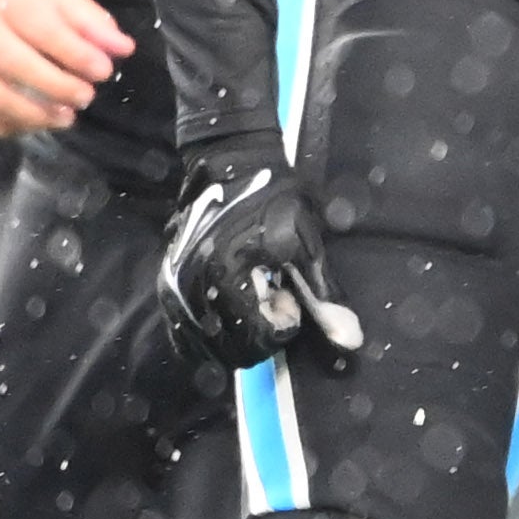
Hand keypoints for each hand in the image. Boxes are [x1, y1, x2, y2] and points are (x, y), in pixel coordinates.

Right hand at [0, 0, 131, 135]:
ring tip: (64, 118)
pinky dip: (0, 127)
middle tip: (85, 98)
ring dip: (32, 115)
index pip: (41, 27)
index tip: (104, 71)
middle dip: (55, 87)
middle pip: (12, 63)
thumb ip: (88, 19)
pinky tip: (28, 126)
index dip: (75, 54)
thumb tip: (122, 48)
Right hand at [159, 137, 361, 369]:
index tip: (289, 294)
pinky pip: (186, 336)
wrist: (231, 166)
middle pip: (233, 352)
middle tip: (273, 296)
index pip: (260, 340)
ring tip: (252, 297)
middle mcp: (192, 291)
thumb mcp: (306, 243)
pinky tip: (232, 310)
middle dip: (261, 335)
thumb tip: (351, 340)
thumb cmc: (275, 200)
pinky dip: (212, 335)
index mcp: (227, 277)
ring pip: (208, 349)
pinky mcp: (167, 289)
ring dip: (237, 337)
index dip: (284, 324)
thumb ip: (323, 296)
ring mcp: (174, 291)